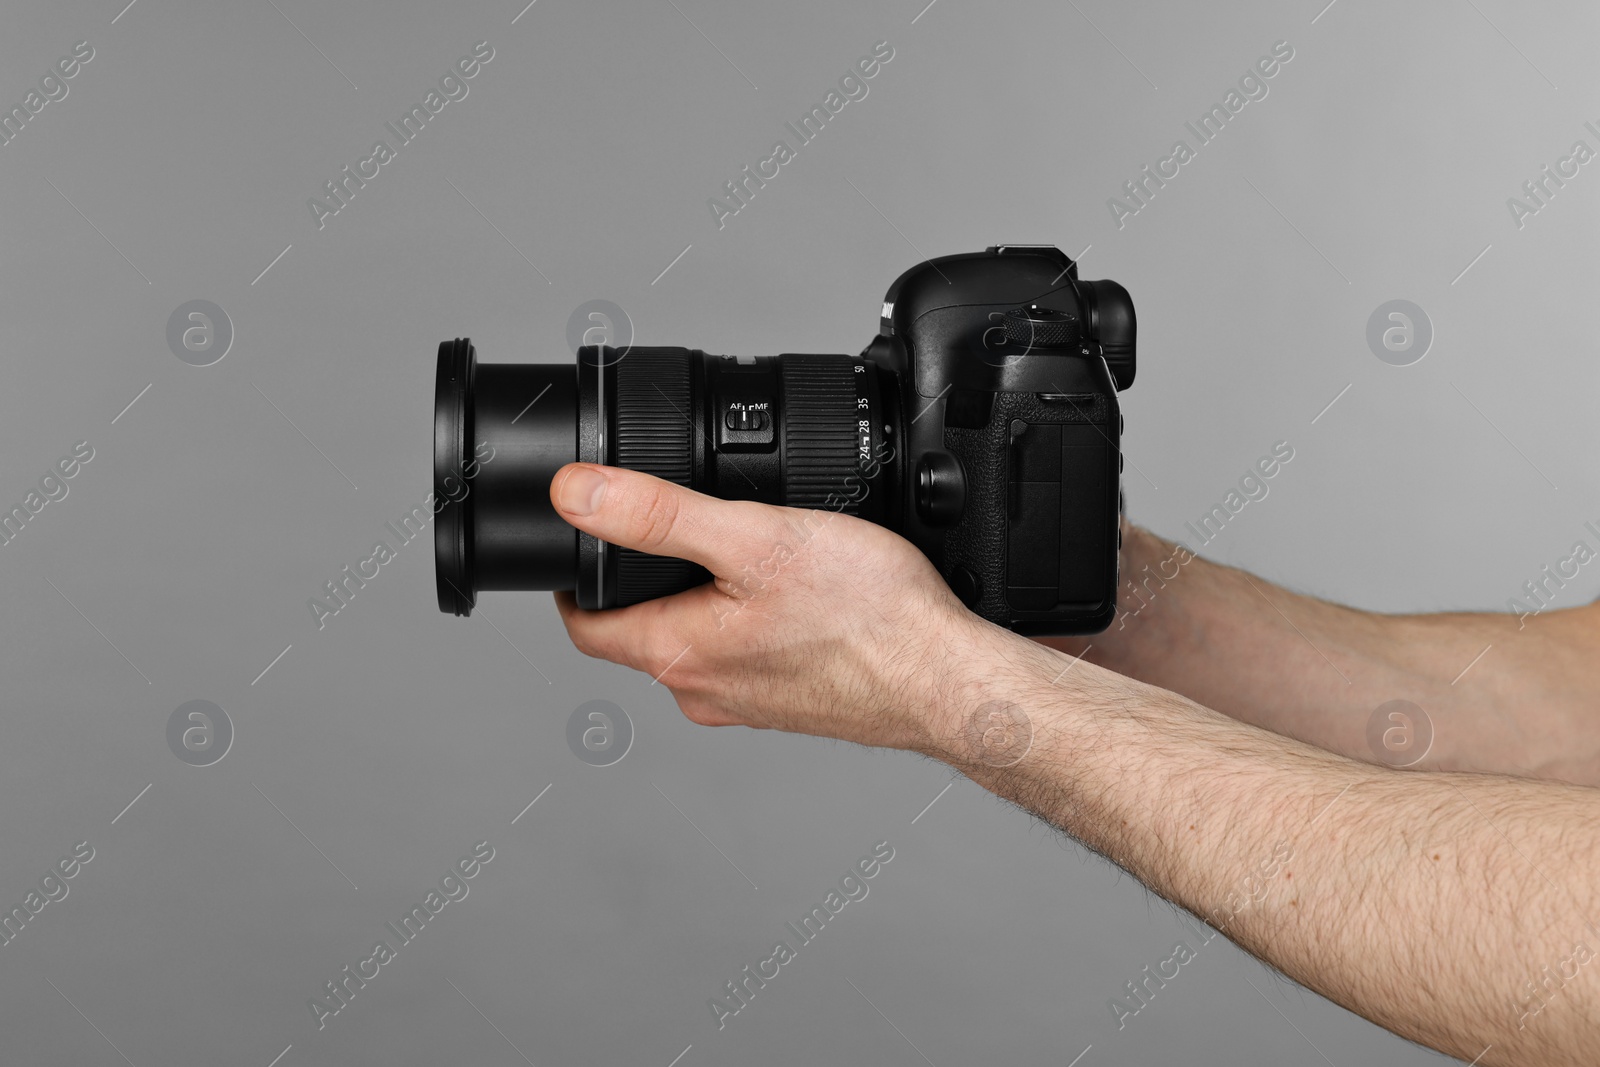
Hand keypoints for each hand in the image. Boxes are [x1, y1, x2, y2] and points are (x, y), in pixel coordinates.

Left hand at [548, 463, 990, 751]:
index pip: (585, 626)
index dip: (572, 581)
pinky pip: (749, 657)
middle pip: (642, 633)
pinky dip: (752, 621)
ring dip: (702, 601)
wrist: (950, 681)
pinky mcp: (793, 702)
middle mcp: (706, 691)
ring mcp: (751, 703)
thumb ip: (657, 515)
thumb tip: (575, 494)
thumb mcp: (753, 538)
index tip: (579, 540)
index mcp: (679, 654)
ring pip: (699, 644)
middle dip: (642, 582)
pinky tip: (794, 594)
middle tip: (662, 528)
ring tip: (736, 551)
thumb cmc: (867, 619)